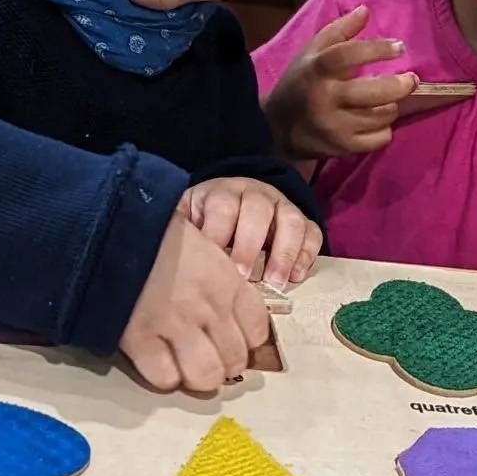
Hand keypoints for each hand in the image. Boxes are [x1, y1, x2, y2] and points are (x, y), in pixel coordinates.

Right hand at [119, 212, 274, 392]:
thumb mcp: (204, 248)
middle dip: (224, 364)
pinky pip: (166, 378)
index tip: (231, 339)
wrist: (112, 228)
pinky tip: (159, 362)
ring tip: (187, 367)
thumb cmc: (159, 234)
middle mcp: (209, 307)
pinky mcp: (140, 339)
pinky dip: (165, 376)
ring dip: (199, 377)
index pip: (258, 332)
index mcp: (227, 281)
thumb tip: (229, 315)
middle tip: (208, 358)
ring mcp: (175, 325)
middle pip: (235, 360)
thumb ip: (221, 281)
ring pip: (206, 376)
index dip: (246, 342)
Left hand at [182, 177, 323, 286]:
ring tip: (275, 283)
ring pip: (291, 219)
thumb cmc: (205, 224)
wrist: (232, 206)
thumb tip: (164, 255)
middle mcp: (255, 194)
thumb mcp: (187, 222)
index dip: (218, 234)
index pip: (222, 206)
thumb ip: (182, 234)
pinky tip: (296, 277)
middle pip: (258, 210)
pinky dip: (306, 254)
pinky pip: (312, 232)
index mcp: (222, 192)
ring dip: (284, 252)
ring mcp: (282, 206)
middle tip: (243, 277)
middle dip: (250, 245)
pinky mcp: (302, 221)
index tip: (212, 264)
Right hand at [263, 5, 417, 158]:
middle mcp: (325, 98)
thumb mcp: (311, 52)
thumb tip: (366, 10)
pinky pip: (379, 139)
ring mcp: (334, 126)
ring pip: (381, 116)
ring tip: (388, 100)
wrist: (276, 127)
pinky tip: (378, 121)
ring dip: (391, 106)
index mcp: (317, 69)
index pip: (349, 55)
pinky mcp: (342, 147)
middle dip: (400, 85)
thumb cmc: (300, 82)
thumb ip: (339, 30)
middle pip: (373, 92)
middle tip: (411, 79)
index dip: (378, 49)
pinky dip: (385, 129)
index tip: (400, 47)